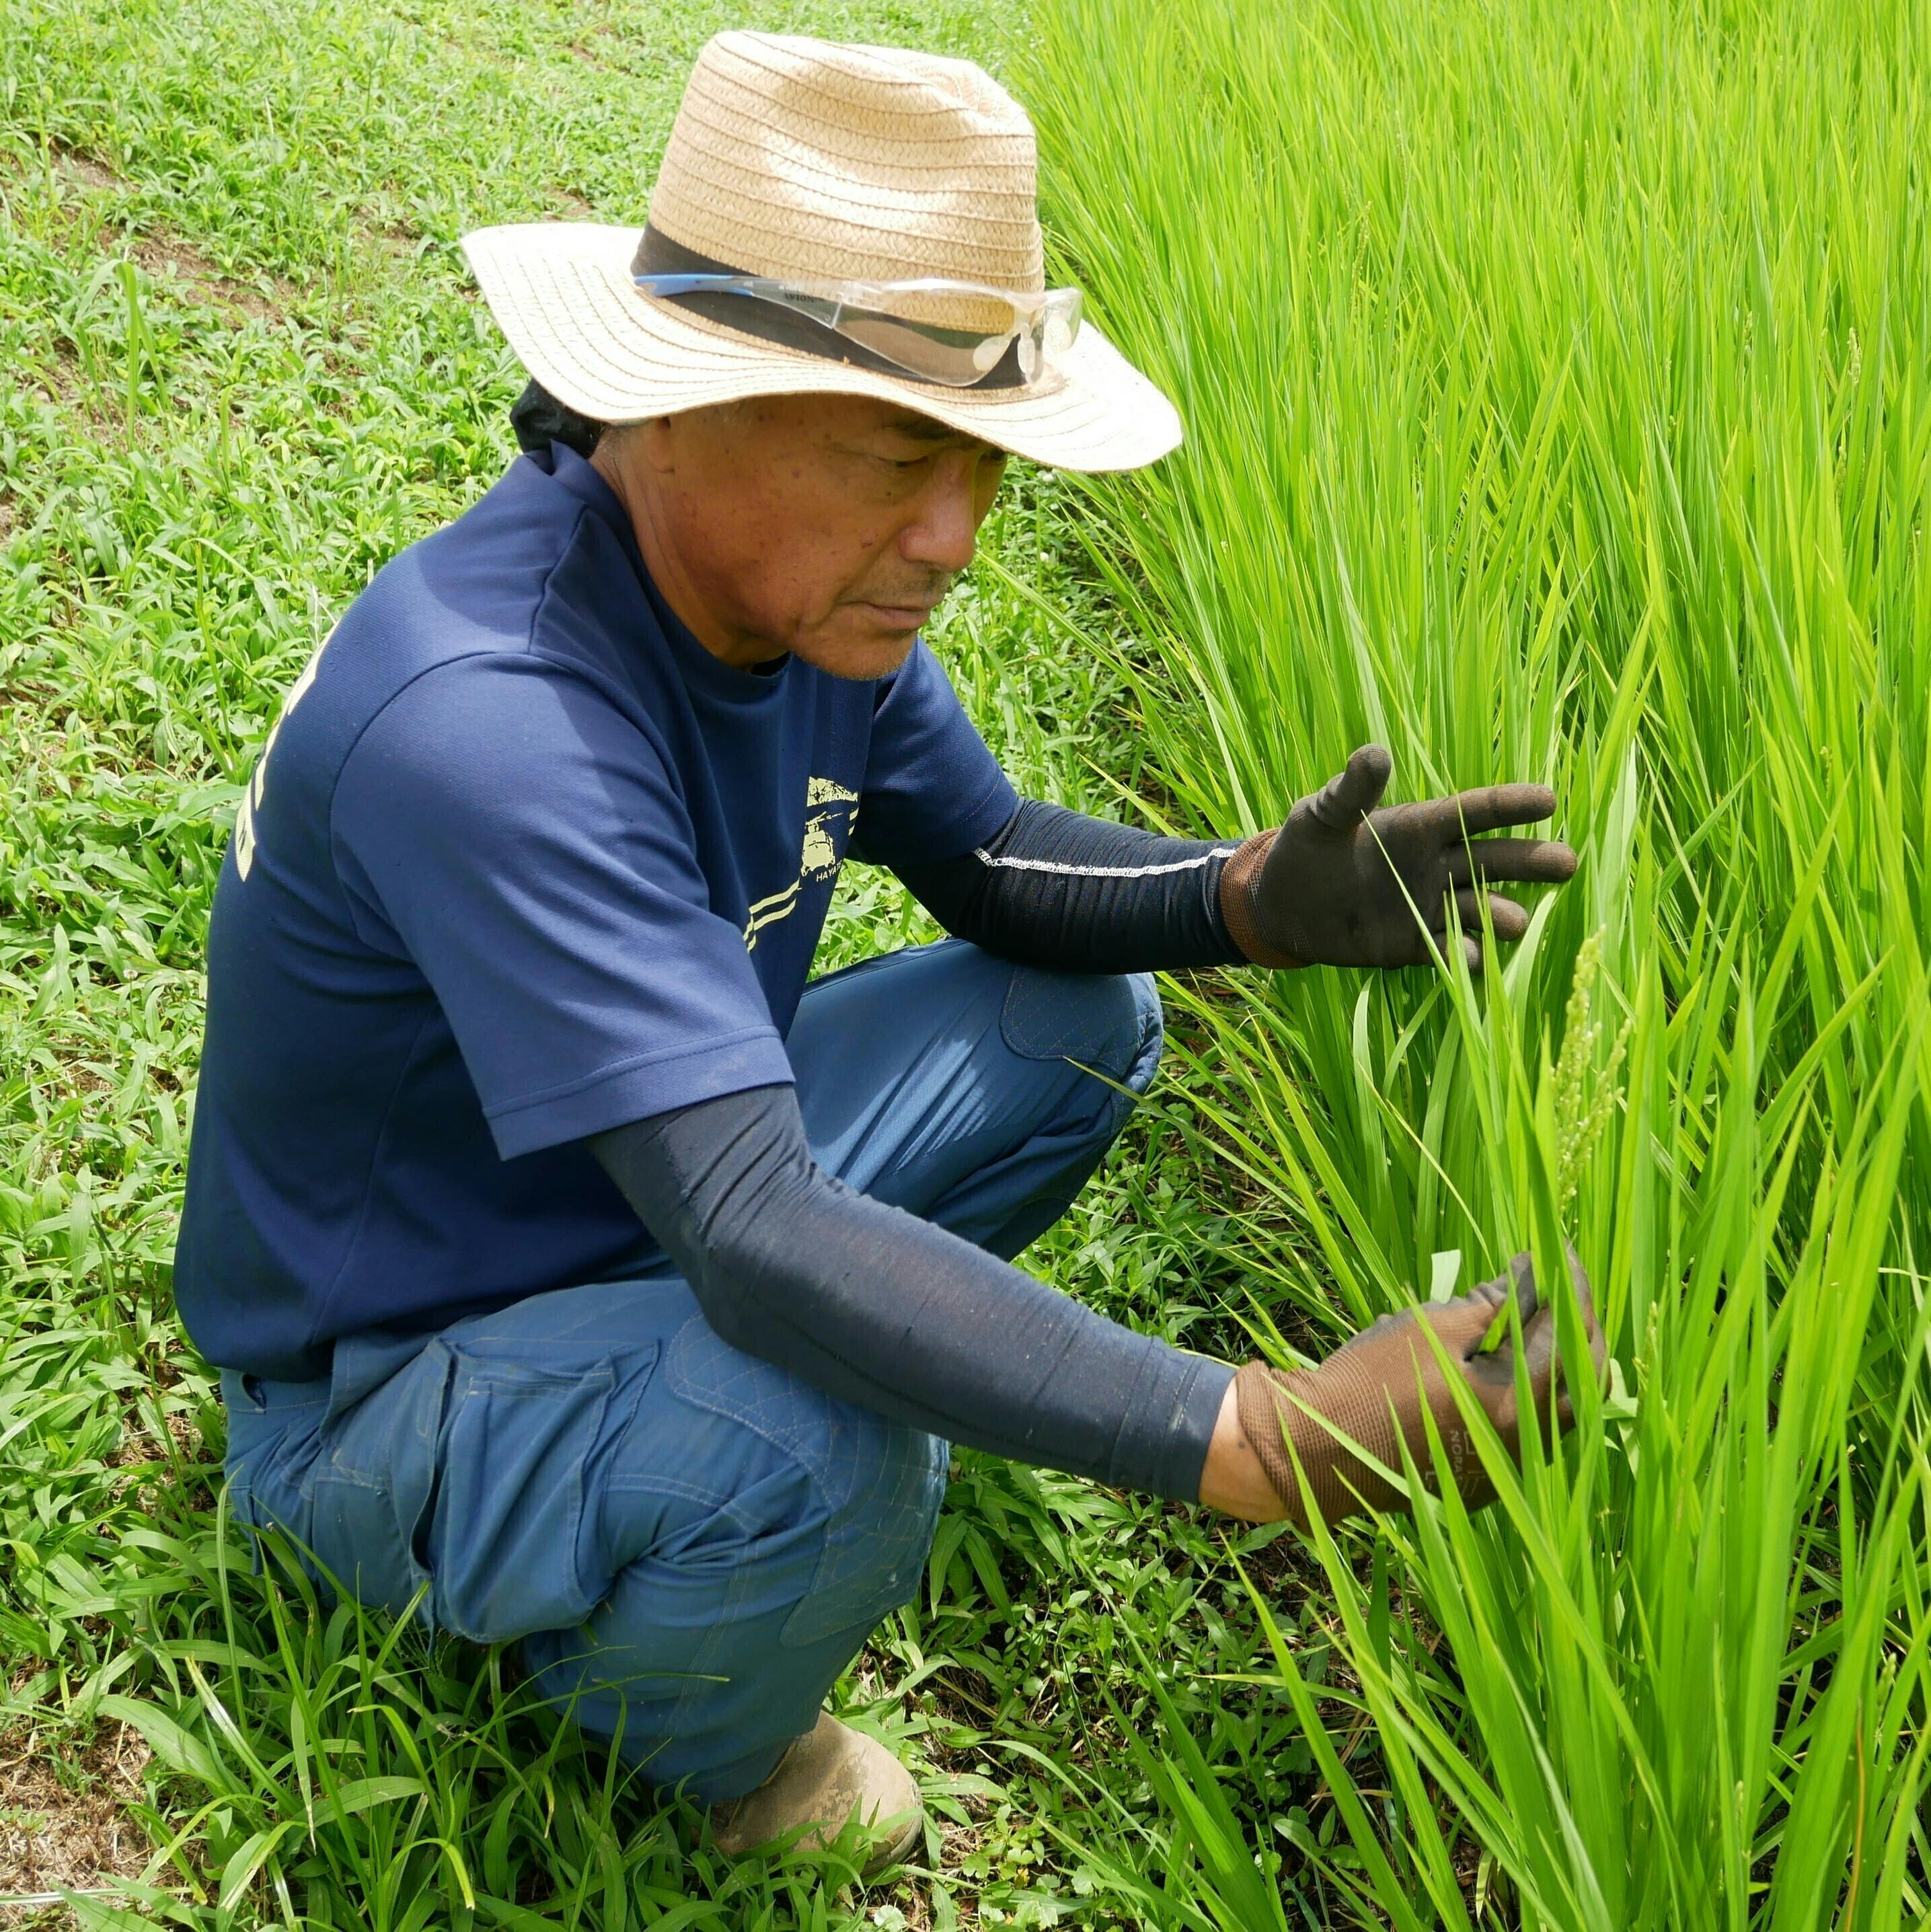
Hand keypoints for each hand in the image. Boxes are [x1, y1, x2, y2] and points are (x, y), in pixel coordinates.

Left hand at [1220, 744, 1576, 970]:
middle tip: (1566, 863)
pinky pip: (1448, 949)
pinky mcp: (1414, 945)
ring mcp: (1429, 905)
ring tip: (1517, 920)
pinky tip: (1472, 957)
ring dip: (1501, 914)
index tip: (1548, 800)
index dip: (1510, 806)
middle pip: (1492, 860)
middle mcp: (1435, 864)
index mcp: (1420, 826)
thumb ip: (1350, 791)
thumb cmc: (1305, 846)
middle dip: (1530, 861)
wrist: (1281, 904)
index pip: (1473, 811)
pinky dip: (1463, 954)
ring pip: (1480, 908)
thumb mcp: (1321, 814)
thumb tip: (1374, 753)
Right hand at [1227, 1248, 1604, 1525]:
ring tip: (1524, 1316)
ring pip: (1557, 1404)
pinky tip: (1498, 1361)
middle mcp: (1526, 1443)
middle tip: (1548, 1284)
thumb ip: (1496, 1305)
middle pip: (1580, 1374)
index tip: (1555, 1252)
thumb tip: (1533, 1275)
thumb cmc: (1373, 1379)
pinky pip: (1527, 1427)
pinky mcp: (1485, 1477)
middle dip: (1571, 1322)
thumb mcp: (1436, 1328)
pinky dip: (1526, 1388)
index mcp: (1518, 1404)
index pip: (1568, 1331)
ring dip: (1552, 1357)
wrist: (1319, 1448)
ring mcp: (1507, 1467)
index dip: (1568, 1285)